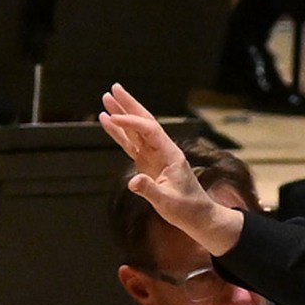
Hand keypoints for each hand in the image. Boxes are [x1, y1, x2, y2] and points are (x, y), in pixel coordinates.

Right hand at [98, 83, 244, 253]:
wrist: (197, 215)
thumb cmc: (186, 209)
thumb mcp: (168, 202)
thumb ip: (149, 190)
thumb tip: (132, 181)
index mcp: (170, 154)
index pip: (149, 130)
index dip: (131, 123)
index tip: (113, 117)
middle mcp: (162, 149)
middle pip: (144, 121)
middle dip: (129, 105)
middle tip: (114, 89)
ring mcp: (154, 155)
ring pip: (136, 129)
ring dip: (122, 114)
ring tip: (107, 99)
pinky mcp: (147, 162)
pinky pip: (131, 143)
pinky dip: (119, 132)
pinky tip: (108, 122)